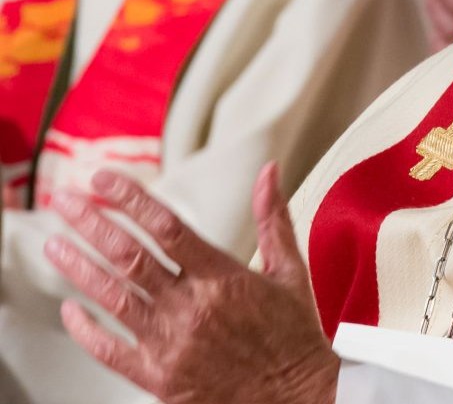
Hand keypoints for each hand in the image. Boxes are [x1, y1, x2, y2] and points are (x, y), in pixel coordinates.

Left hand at [47, 164, 337, 403]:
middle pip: (130, 256)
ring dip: (78, 267)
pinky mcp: (160, 377)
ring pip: (113, 297)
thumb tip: (268, 173)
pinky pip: (109, 351)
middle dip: (91, 223)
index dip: (131, 200)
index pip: (167, 227)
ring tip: (55, 245)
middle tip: (67, 202)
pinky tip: (71, 310)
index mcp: (224, 278)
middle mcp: (193, 308)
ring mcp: (172, 343)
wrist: (296, 396)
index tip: (106, 181)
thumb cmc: (293, 336)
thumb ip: (273, 219)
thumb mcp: (290, 271)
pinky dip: (85, 330)